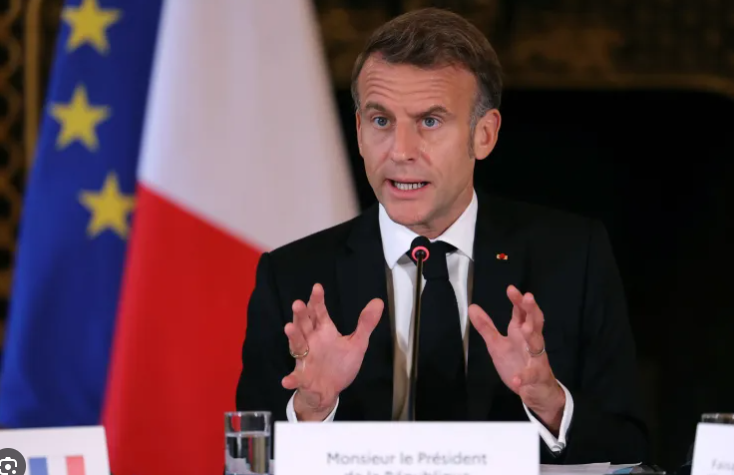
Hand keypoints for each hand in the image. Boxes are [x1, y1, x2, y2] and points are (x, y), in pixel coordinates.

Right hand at [282, 283, 383, 420]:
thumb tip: (378, 302)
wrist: (329, 392)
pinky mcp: (303, 377)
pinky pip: (296, 378)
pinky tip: (287, 380)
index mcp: (324, 332)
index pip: (319, 313)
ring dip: (293, 336)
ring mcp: (305, 358)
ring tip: (289, 327)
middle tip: (298, 303)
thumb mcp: (357, 344)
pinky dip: (291, 379)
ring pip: (297, 344)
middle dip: (301, 314)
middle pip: (304, 324)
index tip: (317, 287)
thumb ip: (365, 324)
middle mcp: (311, 341)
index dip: (317, 301)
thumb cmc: (340, 365)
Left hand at [468, 285, 565, 432]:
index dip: (518, 300)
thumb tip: (472, 306)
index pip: (522, 313)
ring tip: (526, 329)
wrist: (537, 391)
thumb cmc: (518, 363)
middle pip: (535, 322)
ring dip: (533, 336)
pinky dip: (524, 377)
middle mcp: (531, 343)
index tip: (511, 288)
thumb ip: (486, 327)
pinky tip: (516, 379)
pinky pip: (531, 376)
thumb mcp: (497, 345)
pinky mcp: (536, 378)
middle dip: (531, 310)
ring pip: (538, 345)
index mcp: (521, 333)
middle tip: (528, 297)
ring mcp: (536, 360)